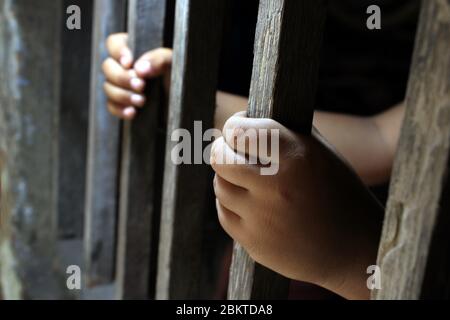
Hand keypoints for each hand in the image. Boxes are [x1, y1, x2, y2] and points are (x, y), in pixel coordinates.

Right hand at [102, 33, 172, 119]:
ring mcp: (123, 86)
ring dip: (122, 95)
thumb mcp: (174, 64)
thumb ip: (159, 59)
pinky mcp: (124, 103)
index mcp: (136, 50)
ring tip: (141, 101)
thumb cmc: (180, 78)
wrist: (186, 104)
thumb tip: (139, 68)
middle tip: (141, 86)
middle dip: (121, 78)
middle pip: (107, 66)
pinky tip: (133, 112)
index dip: (117, 52)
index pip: (114, 43)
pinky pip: (111, 106)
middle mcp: (126, 67)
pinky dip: (120, 109)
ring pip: (107, 87)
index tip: (129, 64)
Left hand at [211, 112, 382, 298]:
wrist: (355, 249)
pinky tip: (250, 203)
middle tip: (234, 151)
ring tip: (248, 180)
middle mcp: (275, 187)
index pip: (239, 131)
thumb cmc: (338, 193)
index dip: (234, 126)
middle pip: (219, 158)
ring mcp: (262, 218)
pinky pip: (224, 214)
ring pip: (220, 186)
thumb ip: (283, 133)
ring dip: (229, 179)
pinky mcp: (254, 243)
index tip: (239, 129)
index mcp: (296, 157)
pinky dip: (231, 205)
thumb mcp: (321, 153)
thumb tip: (243, 121)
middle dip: (223, 150)